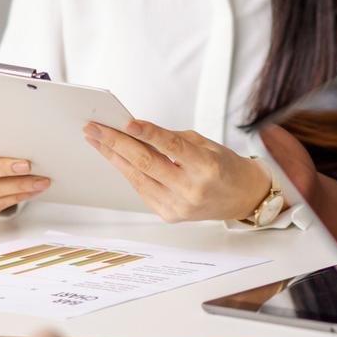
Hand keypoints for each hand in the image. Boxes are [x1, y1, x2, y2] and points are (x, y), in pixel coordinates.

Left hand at [83, 119, 271, 222]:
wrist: (241, 197)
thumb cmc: (224, 167)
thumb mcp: (206, 145)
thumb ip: (173, 140)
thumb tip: (137, 132)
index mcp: (207, 168)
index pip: (173, 147)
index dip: (149, 134)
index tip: (127, 122)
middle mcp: (192, 189)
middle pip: (146, 163)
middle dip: (116, 144)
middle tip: (95, 129)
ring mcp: (178, 206)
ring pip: (137, 178)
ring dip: (114, 157)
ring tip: (97, 140)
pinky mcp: (168, 215)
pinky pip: (142, 189)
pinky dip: (128, 172)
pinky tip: (116, 158)